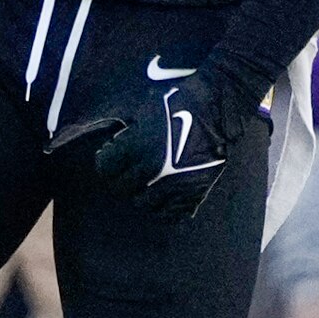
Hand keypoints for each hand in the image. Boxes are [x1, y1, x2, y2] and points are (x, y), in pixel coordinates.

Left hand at [53, 63, 264, 220]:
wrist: (214, 108)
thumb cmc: (175, 102)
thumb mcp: (141, 109)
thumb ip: (123, 129)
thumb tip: (108, 142)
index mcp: (136, 146)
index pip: (105, 169)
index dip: (106, 163)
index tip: (111, 159)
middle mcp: (151, 168)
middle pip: (121, 188)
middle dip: (121, 178)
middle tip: (129, 171)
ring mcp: (172, 184)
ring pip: (143, 204)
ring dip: (141, 194)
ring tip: (147, 183)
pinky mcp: (192, 193)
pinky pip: (169, 214)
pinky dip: (163, 209)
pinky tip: (163, 196)